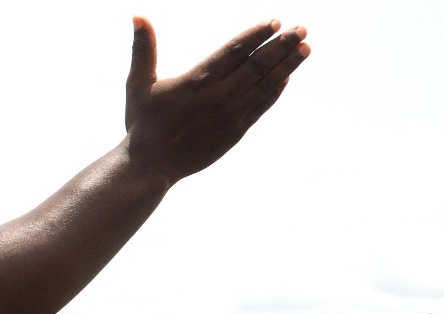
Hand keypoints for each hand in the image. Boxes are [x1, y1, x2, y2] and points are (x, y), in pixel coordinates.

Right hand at [125, 17, 309, 183]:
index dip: (257, 35)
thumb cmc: (142, 125)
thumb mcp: (138, 84)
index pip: (235, 50)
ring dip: (288, 64)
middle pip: (257, 64)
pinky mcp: (235, 132)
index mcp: (197, 80)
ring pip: (265, 84)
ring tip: (305, 48)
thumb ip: (143, 50)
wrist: (150, 166)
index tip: (275, 22)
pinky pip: (261, 106)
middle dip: (282, 45)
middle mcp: (218, 95)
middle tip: (301, 29)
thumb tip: (138, 16)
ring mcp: (230, 114)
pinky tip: (286, 78)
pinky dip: (275, 91)